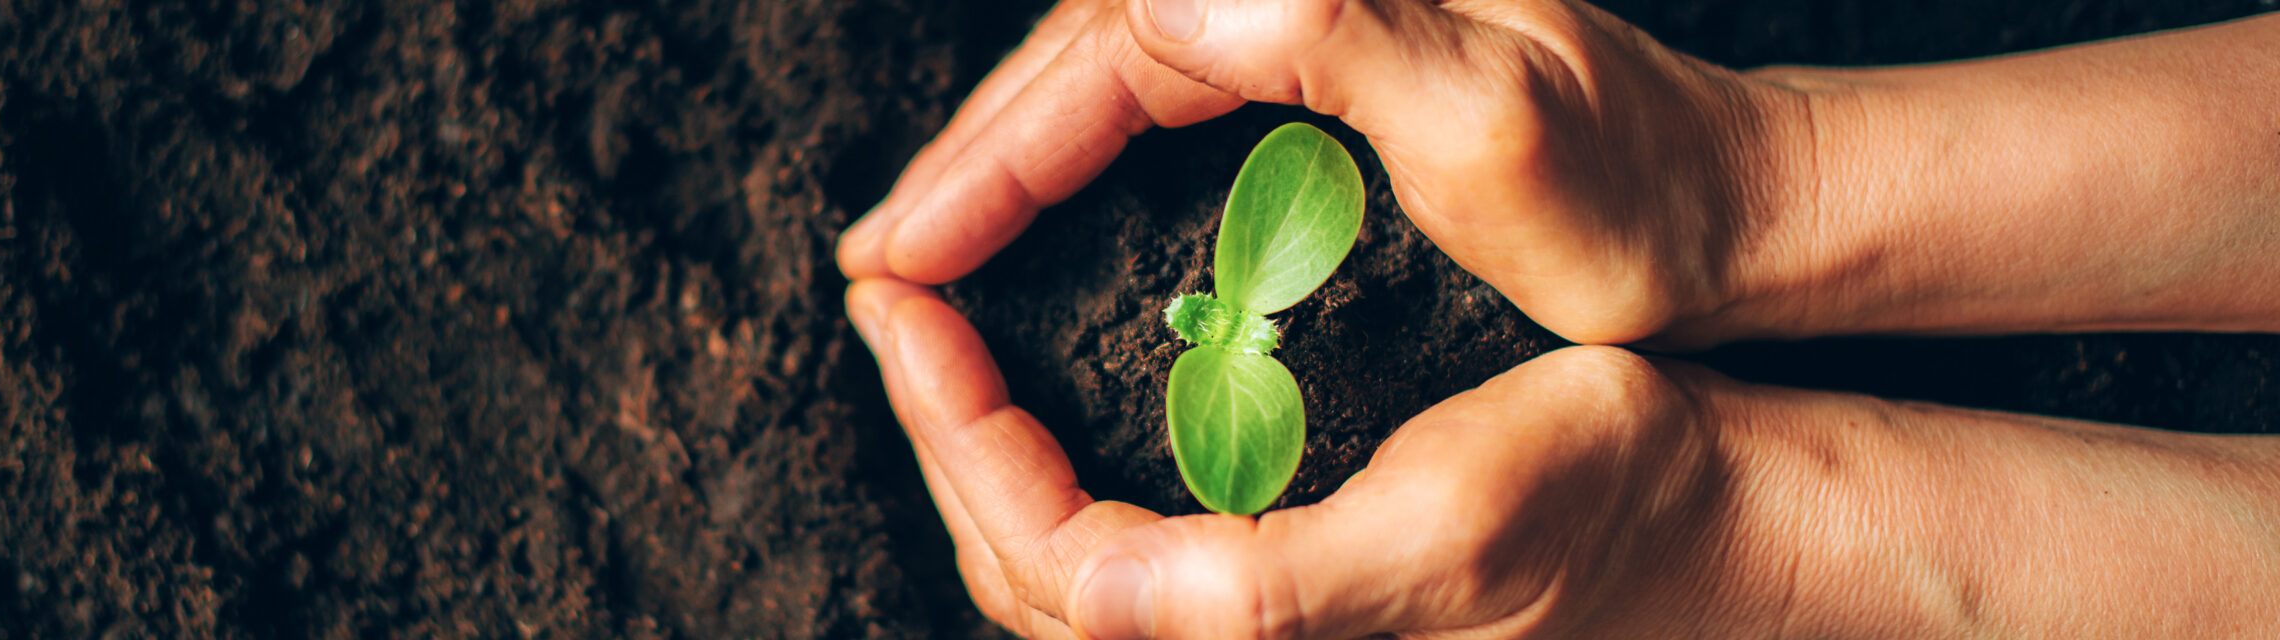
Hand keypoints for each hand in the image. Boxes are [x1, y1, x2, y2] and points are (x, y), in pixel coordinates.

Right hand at [836, 0, 1809, 346]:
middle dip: (968, 163)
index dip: (985, 162)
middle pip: (1078, 58)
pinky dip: (1075, 155)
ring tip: (926, 245)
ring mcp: (1305, 21)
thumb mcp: (1497, 125)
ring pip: (1104, 77)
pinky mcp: (1319, 63)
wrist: (1725, 204)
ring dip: (1007, 160)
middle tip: (880, 267)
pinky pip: (1152, 98)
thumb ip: (1346, 38)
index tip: (900, 254)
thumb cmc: (1628, 196)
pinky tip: (1039, 208)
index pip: (1099, 58)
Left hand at [848, 278, 1772, 637]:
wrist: (1699, 515)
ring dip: (977, 442)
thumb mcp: (1443, 529)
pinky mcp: (1269, 580)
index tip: (911, 309)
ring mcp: (1248, 617)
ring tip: (937, 335)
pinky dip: (1043, 459)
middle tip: (894, 301)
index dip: (955, 432)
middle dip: (939, 429)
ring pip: (1050, 554)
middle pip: (1017, 559)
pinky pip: (1109, 536)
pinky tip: (1033, 389)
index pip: (1039, 554)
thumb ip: (1258, 595)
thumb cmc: (1593, 502)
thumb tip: (1084, 588)